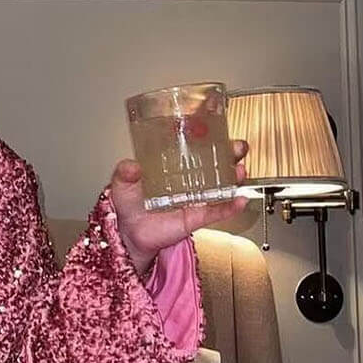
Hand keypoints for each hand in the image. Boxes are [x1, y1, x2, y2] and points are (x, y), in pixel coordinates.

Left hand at [110, 142, 249, 276]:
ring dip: (234, 178)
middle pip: (217, 164)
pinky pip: (217, 212)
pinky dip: (230, 207)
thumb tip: (131, 166)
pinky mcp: (197, 217)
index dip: (210, 139)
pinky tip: (239, 201)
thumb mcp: (123, 183)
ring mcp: (196, 199)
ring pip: (221, 186)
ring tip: (239, 171)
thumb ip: (125, 172)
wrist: (130, 232)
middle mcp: (189, 181)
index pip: (196, 149)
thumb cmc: (128, 204)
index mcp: (174, 167)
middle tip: (237, 147)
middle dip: (231, 154)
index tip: (218, 131)